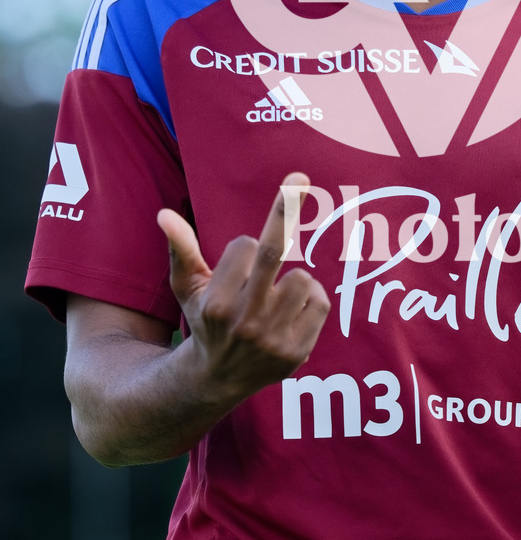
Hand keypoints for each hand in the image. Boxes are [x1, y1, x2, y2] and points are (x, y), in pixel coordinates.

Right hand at [157, 173, 329, 401]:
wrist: (218, 379)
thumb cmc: (205, 319)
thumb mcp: (188, 287)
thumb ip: (181, 249)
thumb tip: (163, 214)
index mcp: (216, 303)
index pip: (246, 245)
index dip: (245, 249)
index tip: (238, 266)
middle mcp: (244, 322)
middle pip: (273, 252)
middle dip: (285, 209)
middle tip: (299, 176)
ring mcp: (272, 340)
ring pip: (302, 277)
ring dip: (293, 279)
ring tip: (276, 296)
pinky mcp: (297, 352)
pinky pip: (320, 302)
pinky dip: (310, 300)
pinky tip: (290, 314)